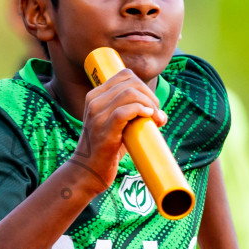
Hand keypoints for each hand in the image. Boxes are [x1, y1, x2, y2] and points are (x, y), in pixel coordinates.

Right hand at [73, 68, 167, 190]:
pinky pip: (125, 111)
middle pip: (131, 82)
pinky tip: (149, 118)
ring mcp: (97, 115)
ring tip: (155, 119)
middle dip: (150, 96)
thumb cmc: (106, 150)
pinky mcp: (103, 129)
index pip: (125, 75)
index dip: (144, 87)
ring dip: (149, 104)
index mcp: (95, 96)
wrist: (87, 173)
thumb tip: (161, 114)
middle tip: (156, 114)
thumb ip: (131, 115)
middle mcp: (94, 102)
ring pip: (130, 94)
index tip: (151, 105)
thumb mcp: (116, 126)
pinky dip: (141, 111)